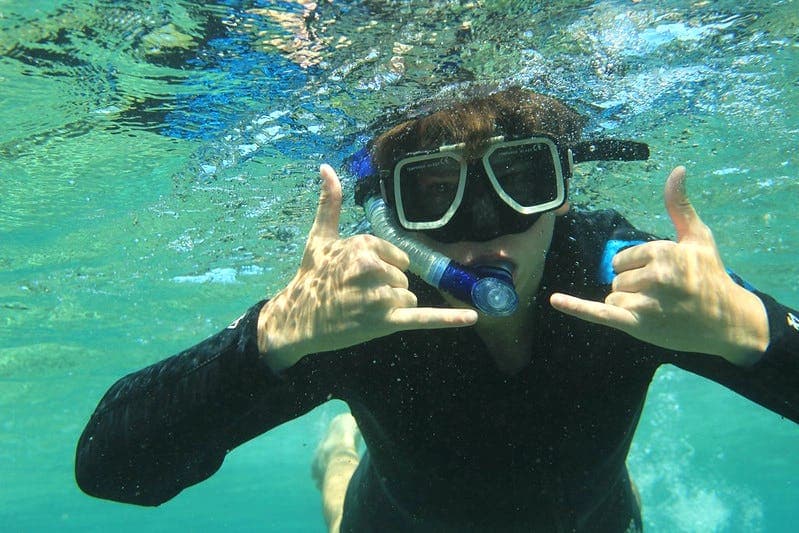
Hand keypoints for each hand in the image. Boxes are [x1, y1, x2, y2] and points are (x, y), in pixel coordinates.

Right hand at [258, 164, 477, 370]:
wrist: (297, 320)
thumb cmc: (311, 276)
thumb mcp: (320, 238)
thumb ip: (330, 203)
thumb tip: (326, 167)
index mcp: (364, 245)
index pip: (400, 258)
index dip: (382, 270)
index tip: (356, 277)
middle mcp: (373, 268)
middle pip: (405, 279)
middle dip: (386, 290)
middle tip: (356, 296)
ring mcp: (380, 297)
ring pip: (408, 299)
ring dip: (391, 309)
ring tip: (361, 310)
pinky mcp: (385, 323)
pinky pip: (423, 317)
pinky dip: (449, 319)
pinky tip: (473, 318)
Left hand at [550, 166, 768, 365]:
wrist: (727, 322)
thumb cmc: (710, 276)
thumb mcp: (697, 238)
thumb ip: (679, 205)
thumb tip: (677, 170)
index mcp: (663, 251)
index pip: (622, 259)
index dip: (639, 268)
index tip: (666, 277)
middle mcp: (654, 276)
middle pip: (616, 279)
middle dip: (634, 287)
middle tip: (664, 296)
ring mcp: (646, 302)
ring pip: (613, 298)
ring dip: (629, 305)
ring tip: (660, 310)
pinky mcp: (639, 325)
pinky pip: (600, 313)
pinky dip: (576, 307)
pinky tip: (555, 300)